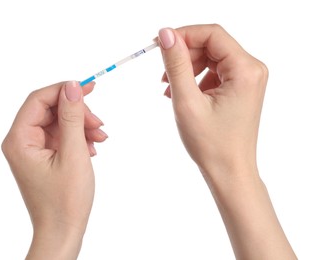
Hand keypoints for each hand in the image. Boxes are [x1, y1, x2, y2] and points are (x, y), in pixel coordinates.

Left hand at [2, 81, 106, 258]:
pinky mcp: (45, 156)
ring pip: (59, 123)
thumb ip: (72, 117)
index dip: (64, 90)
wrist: (63, 230)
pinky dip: (79, 138)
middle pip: (51, 110)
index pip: (39, 99)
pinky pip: (62, 136)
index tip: (89, 87)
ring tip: (101, 138)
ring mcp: (33, 149)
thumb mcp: (73, 153)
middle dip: (78, 113)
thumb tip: (72, 86)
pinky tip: (92, 148)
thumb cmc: (65, 199)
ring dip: (82, 126)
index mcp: (20, 140)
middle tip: (99, 124)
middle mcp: (22, 142)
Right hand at [158, 25, 295, 258]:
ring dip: (187, 68)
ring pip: (211, 58)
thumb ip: (176, 64)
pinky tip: (181, 94)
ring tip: (169, 89)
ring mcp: (247, 79)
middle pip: (212, 45)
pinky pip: (214, 72)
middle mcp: (252, 70)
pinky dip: (195, 79)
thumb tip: (166, 34)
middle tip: (163, 73)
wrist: (229, 171)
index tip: (160, 45)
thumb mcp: (187, 101)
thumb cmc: (211, 144)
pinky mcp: (240, 88)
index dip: (183, 35)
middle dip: (184, 55)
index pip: (212, 34)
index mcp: (245, 70)